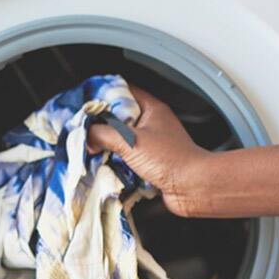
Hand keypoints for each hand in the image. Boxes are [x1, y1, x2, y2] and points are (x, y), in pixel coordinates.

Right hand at [87, 86, 214, 217]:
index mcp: (151, 109)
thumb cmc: (170, 159)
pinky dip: (116, 160)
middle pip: (120, 116)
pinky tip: (106, 165)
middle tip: (86, 128)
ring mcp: (152, 143)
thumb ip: (103, 134)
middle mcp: (152, 124)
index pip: (123, 91)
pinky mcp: (151, 162)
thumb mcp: (130, 141)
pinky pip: (127, 157)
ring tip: (93, 147)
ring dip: (108, 144)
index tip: (87, 102)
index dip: (104, 94)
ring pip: (122, 137)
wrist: (192, 187)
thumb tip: (88, 137)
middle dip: (102, 123)